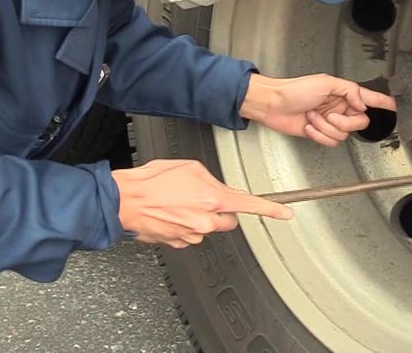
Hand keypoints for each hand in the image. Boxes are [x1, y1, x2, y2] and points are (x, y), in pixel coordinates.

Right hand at [110, 159, 293, 248]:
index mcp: (212, 198)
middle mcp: (206, 221)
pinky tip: (170, 214)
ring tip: (177, 203)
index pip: (250, 205)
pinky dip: (184, 226)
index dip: (272, 210)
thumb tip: (218, 189)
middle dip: (220, 210)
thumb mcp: (189, 167)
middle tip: (200, 198)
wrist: (125, 200)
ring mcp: (193, 234)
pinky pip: (191, 235)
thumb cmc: (152, 181)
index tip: (286, 214)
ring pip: (208, 228)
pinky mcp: (179, 243)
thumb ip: (211, 180)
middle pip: (228, 220)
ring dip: (199, 217)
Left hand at [240, 73, 397, 146]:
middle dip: (344, 122)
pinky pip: (330, 142)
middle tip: (330, 115)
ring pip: (343, 134)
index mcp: (343, 93)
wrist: (273, 104)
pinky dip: (319, 135)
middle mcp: (339, 107)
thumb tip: (363, 104)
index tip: (394, 106)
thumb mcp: (325, 82)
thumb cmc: (294, 90)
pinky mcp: (320, 133)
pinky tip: (309, 127)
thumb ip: (349, 91)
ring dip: (325, 127)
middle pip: (359, 123)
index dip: (382, 102)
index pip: (368, 98)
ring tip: (312, 117)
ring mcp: (329, 121)